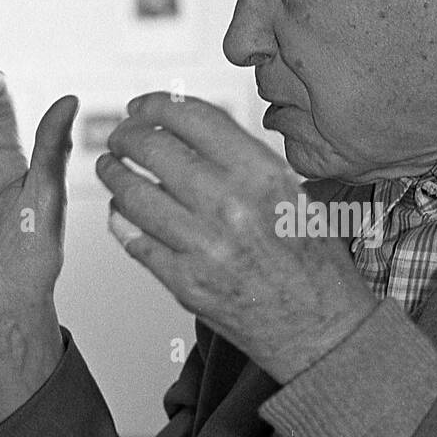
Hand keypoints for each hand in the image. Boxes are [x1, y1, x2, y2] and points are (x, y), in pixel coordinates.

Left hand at [97, 94, 376, 383]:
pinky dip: (121, 219)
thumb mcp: (293, 194)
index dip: (154, 106)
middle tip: (121, 137)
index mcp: (262, 175)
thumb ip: (244, 162)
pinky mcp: (184, 283)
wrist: (322, 330)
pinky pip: (133, 239)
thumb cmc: (316, 265)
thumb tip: (192, 133)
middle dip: (126, 136)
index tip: (142, 107)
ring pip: (132, 194)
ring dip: (114, 175)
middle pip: (152, 149)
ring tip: (113, 169)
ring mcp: (203, 247)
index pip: (191, 118)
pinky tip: (124, 211)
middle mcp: (230, 206)